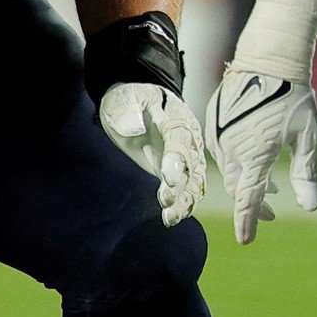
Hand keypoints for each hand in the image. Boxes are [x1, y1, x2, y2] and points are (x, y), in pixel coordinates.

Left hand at [98, 82, 206, 226]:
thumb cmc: (129, 98)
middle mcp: (188, 139)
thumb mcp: (124, 97)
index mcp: (177, 117)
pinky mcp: (178, 171)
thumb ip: (128, 110)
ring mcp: (186, 157)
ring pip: (193, 182)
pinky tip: (171, 218)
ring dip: (184, 201)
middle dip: (181, 186)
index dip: (176, 158)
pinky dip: (183, 205)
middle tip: (165, 201)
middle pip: (191, 165)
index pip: (180, 139)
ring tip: (169, 217)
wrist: (136, 103)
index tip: (167, 177)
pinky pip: (187, 189)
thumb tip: (135, 130)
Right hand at [206, 68, 316, 244]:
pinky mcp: (213, 122)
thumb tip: (310, 207)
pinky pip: (222, 152)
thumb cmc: (293, 98)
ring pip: (230, 170)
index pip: (248, 198)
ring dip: (248, 181)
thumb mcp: (308, 138)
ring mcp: (219, 134)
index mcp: (255, 154)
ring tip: (270, 186)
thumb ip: (307, 174)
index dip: (248, 221)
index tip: (246, 240)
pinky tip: (255, 160)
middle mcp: (231, 148)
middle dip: (254, 203)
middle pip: (238, 187)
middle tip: (274, 212)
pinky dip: (238, 163)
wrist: (267, 60)